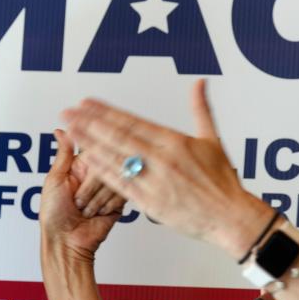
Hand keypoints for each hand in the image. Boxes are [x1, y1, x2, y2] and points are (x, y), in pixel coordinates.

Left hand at [39, 129, 123, 261]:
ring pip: (115, 179)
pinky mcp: (118, 203)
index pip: (93, 151)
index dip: (92, 158)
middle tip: (77, 201)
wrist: (67, 243)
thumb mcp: (54, 180)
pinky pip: (122, 194)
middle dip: (90, 186)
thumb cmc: (54, 215)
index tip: (88, 165)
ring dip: (97, 199)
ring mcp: (107, 190)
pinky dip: (108, 205)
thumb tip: (62, 130)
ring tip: (84, 211)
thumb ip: (64, 155)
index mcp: (78, 168)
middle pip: (106, 165)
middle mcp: (94, 177)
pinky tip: (98, 213)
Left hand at [61, 79, 272, 257]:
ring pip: (115, 159)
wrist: (230, 217)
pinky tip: (86, 160)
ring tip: (70, 131)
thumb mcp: (212, 140)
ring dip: (89, 144)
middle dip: (89, 123)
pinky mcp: (151, 203)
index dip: (106, 111)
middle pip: (118, 137)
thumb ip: (200, 109)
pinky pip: (120, 184)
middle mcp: (162, 159)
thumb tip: (200, 82)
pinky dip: (102, 172)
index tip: (87, 103)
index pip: (132, 121)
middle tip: (68, 112)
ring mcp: (155, 182)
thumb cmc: (223, 181)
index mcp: (175, 141)